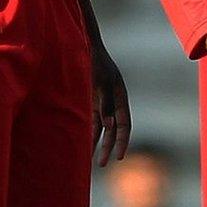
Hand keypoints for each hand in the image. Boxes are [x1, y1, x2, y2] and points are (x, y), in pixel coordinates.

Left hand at [89, 43, 131, 167]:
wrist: (82, 42)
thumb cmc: (92, 60)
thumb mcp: (98, 80)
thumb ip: (104, 103)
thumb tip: (108, 125)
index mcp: (120, 95)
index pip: (124, 123)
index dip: (122, 141)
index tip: (118, 157)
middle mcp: (114, 100)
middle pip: (115, 128)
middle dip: (110, 147)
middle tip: (102, 164)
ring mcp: (103, 100)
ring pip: (104, 126)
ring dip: (99, 142)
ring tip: (93, 160)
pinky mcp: (91, 98)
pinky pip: (93, 119)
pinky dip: (91, 131)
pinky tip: (85, 142)